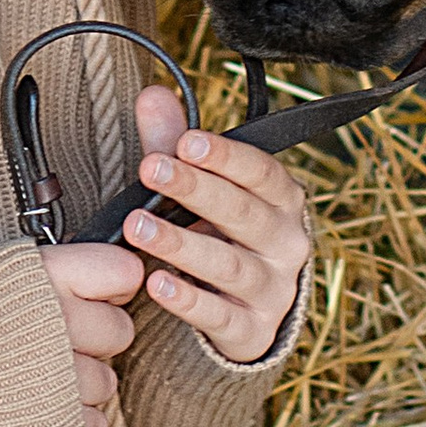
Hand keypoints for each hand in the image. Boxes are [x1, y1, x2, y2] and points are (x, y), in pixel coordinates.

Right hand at [41, 239, 143, 426]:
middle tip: (54, 342)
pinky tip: (34, 405)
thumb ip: (59, 272)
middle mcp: (58, 321)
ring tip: (33, 377)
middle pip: (121, 331)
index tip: (95, 295)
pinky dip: (68, 421)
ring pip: (107, 383)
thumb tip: (106, 271)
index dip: (113, 286)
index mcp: (45, 274)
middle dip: (95, 340)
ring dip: (79, 384)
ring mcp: (60, 377)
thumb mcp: (2, 276)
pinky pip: (94, 424)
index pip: (126, 271)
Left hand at [118, 82, 309, 366]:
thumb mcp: (202, 188)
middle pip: (244, 214)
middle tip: (152, 170)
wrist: (246, 310)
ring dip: (181, 244)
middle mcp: (286, 243)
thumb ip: (175, 143)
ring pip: (229, 265)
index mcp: (282, 200)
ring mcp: (273, 291)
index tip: (187, 141)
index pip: (262, 172)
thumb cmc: (221, 233)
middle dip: (197, 190)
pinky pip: (221, 317)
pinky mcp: (252, 332)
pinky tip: (156, 283)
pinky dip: (188, 301)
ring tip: (139, 227)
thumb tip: (152, 94)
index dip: (226, 156)